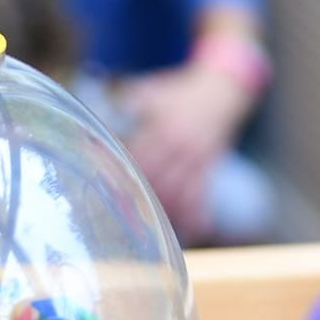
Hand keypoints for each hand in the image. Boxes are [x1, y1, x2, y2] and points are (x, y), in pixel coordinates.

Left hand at [118, 63, 256, 242]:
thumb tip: (97, 114)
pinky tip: (195, 230)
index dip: (123, 171)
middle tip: (122, 219)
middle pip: (158, 178)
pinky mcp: (210, 166)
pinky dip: (199, 213)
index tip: (106, 188)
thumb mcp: (152, 91)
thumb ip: (128, 103)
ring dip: (166, 211)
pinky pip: (205, 193)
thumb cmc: (178, 92)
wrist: (221, 88)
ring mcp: (198, 158)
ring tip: (149, 231)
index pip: (139, 155)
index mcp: (163, 127)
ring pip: (181, 190)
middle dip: (140, 198)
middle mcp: (181, 145)